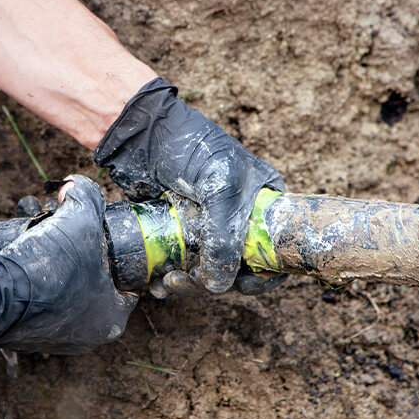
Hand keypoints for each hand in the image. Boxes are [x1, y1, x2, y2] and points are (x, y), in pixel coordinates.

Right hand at [0, 175, 136, 353]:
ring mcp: (55, 340)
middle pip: (93, 286)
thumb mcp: (79, 220)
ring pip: (65, 294)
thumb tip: (75, 186)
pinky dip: (35, 286)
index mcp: (111, 318)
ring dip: (56, 271)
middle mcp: (86, 336)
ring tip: (44, 246)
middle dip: (81, 259)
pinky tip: (27, 266)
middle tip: (67, 239)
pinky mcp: (26, 336)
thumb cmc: (45, 269)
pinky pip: (39, 304)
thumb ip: (87, 196)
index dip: (115, 257)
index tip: (100, 241)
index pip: (126, 284)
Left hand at [94, 78, 284, 294]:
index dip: (264, 274)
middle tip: (190, 281)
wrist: (142, 133)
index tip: (242, 285)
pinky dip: (171, 278)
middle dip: (215, 281)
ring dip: (189, 284)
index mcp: (263, 203)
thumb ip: (224, 237)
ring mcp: (207, 226)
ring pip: (207, 270)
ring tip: (167, 283)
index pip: (276, 249)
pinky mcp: (178, 231)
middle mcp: (238, 217)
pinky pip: (181, 265)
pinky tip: (157, 283)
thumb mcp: (220, 188)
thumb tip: (218, 285)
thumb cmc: (191, 148)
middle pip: (238, 267)